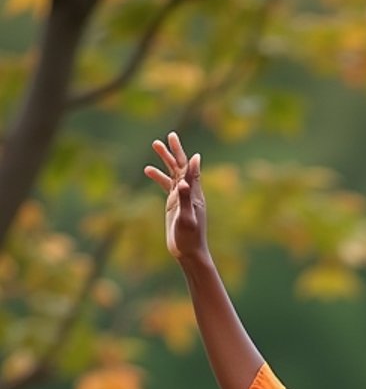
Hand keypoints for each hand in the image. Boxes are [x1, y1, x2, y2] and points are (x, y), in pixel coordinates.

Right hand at [143, 131, 207, 261]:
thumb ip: (186, 198)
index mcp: (195, 194)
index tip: (180, 143)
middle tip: (169, 135)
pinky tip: (147, 170)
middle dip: (175, 151)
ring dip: (165, 159)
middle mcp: (189, 192)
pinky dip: (158, 176)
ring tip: (155, 143)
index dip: (187, 157)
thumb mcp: (187, 218)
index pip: (191, 171)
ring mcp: (181, 197)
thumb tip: (185, 181)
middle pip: (182, 167)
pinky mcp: (174, 203)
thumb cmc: (190, 237)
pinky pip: (166, 185)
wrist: (188, 252)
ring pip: (173, 173)